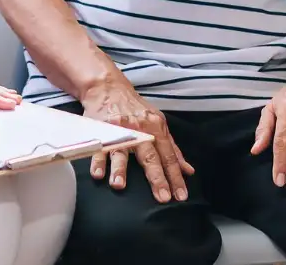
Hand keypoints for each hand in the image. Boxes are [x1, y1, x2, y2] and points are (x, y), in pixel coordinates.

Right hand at [81, 76, 193, 203]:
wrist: (109, 88)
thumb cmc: (136, 109)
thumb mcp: (159, 124)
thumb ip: (172, 149)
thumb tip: (188, 171)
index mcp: (156, 129)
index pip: (169, 157)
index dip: (176, 177)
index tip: (180, 196)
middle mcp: (140, 130)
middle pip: (149, 156)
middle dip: (157, 178)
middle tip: (162, 197)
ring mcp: (120, 129)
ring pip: (121, 151)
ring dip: (120, 169)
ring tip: (119, 185)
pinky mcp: (102, 128)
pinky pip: (100, 146)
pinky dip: (98, 160)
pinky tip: (98, 173)